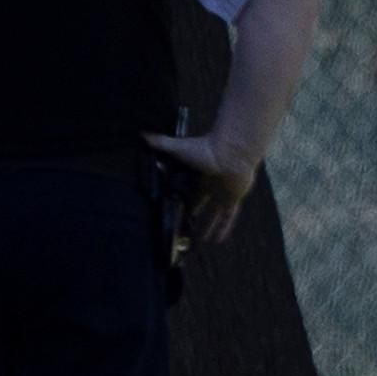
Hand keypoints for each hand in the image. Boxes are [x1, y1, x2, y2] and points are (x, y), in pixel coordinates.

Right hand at [143, 132, 257, 243]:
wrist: (231, 152)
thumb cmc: (206, 148)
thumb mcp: (178, 148)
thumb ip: (161, 143)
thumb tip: (143, 134)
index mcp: (199, 174)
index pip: (189, 189)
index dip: (184, 199)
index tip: (176, 209)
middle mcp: (212, 185)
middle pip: (202, 203)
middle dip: (195, 214)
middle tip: (187, 226)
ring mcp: (224, 193)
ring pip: (215, 213)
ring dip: (209, 226)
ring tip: (202, 240)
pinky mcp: (233, 199)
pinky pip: (228, 217)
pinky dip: (223, 229)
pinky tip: (217, 241)